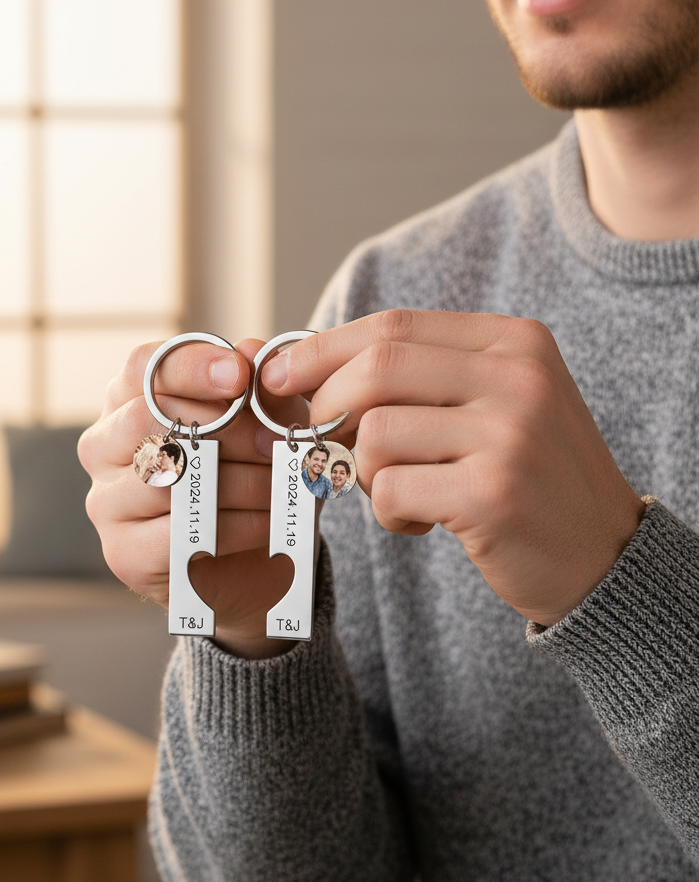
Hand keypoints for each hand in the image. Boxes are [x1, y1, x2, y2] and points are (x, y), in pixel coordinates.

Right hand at [78, 338, 304, 657]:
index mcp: (128, 401)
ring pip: (168, 479)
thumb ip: (262, 391)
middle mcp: (103, 446)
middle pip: (145, 418)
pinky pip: (181, 531)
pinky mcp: (123, 553)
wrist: (255, 562)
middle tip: (274, 443)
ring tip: (281, 485)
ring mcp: (106, 501)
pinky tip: (268, 522)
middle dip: (223, 429)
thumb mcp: (271, 428)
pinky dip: (238, 525)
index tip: (241, 376)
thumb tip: (250, 349)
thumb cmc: (254, 479)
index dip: (191, 366)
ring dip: (240, 481)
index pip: (141, 367)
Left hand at [261, 309, 644, 625]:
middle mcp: (518, 377)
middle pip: (376, 369)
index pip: (393, 326)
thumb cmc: (525, 477)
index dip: (323, 349)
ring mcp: (510, 434)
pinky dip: (389, 514)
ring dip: (363, 473)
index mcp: (513, 341)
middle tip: (329, 448)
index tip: (278, 376)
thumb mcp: (490, 403)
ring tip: (400, 492)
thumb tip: (306, 370)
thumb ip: (418, 377)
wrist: (602, 556)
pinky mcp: (494, 494)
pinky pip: (391, 491)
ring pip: (375, 435)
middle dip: (328, 411)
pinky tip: (423, 522)